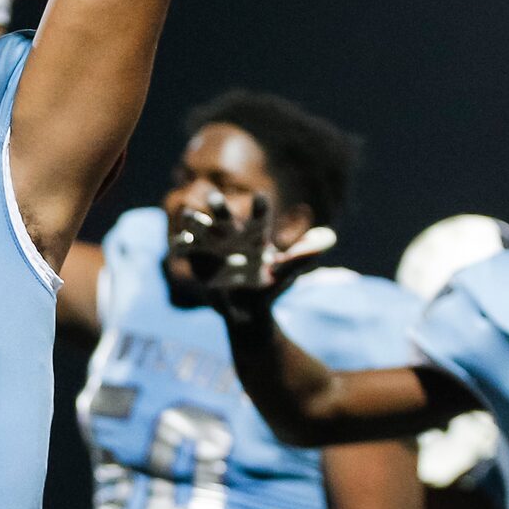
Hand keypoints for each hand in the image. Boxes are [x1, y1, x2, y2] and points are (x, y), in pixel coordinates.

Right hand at [168, 193, 329, 317]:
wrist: (245, 312)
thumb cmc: (268, 288)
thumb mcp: (285, 273)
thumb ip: (303, 255)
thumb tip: (331, 237)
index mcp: (256, 238)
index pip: (260, 220)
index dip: (260, 209)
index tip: (261, 197)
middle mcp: (233, 237)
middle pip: (226, 219)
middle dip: (219, 208)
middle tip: (214, 196)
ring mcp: (214, 248)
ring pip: (203, 230)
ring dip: (195, 222)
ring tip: (188, 214)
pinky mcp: (199, 262)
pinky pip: (189, 252)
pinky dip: (182, 248)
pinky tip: (177, 245)